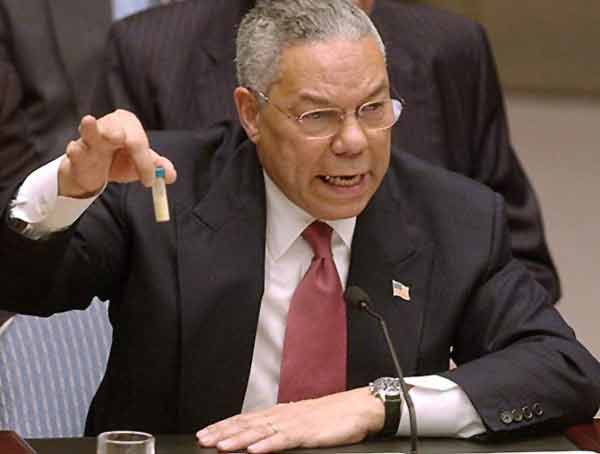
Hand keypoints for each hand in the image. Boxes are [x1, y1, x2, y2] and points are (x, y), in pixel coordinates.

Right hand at [59, 110, 175, 197]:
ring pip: (90, 131)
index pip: (138, 140)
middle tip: (120, 140)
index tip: (149, 181)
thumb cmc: (120, 161)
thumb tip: (170, 176)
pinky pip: (75, 150)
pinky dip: (76, 151)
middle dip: (119, 135)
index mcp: (128, 123)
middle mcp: (109, 125)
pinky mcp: (76, 151)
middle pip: (117, 130)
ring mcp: (89, 137)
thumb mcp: (142, 164)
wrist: (95, 173)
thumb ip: (158, 168)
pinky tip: (76, 150)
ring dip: (91, 129)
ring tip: (89, 121)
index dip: (144, 162)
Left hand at [196, 387, 383, 452]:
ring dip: (239, 439)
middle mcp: (282, 415)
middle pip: (247, 424)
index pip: (245, 419)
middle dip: (223, 432)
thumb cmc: (332, 417)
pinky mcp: (308, 432)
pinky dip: (268, 444)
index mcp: (280, 413)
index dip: (224, 426)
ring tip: (221, 446)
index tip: (204, 433)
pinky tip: (255, 450)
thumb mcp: (302, 422)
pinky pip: (285, 439)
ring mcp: (294, 423)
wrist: (358, 408)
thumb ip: (281, 430)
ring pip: (261, 432)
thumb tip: (261, 439)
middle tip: (202, 440)